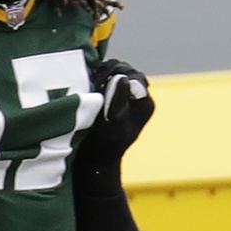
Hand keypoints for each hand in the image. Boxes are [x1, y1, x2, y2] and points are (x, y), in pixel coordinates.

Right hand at [76, 59, 154, 175]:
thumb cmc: (103, 147)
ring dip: (100, 74)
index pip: (133, 76)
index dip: (115, 74)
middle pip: (125, 71)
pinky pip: (105, 77)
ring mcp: (125, 95)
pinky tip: (87, 83)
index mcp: (144, 104)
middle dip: (108, 72)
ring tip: (89, 81)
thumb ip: (118, 103)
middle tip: (92, 80)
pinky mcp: (112, 95)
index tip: (99, 81)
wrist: (94, 160)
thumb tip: (122, 78)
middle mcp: (137, 97)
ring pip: (114, 71)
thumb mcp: (112, 127)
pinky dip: (95, 77)